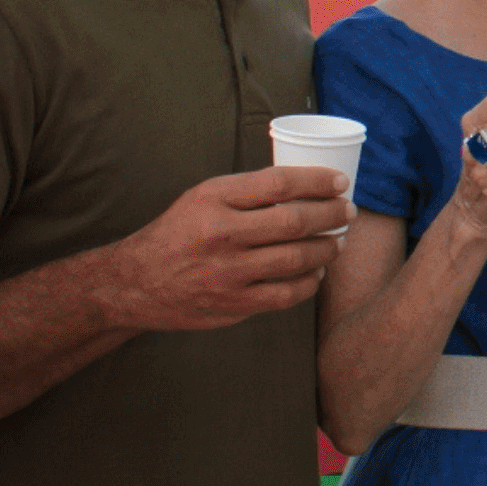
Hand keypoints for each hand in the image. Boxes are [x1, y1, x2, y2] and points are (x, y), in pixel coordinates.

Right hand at [99, 166, 353, 332]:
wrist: (138, 282)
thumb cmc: (179, 232)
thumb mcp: (202, 197)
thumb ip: (246, 192)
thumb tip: (304, 186)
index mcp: (213, 198)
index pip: (278, 183)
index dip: (317, 181)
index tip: (340, 182)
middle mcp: (221, 234)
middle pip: (293, 221)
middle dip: (331, 215)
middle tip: (348, 212)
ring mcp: (228, 273)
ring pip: (295, 259)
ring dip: (326, 249)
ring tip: (338, 242)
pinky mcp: (233, 304)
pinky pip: (285, 294)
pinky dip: (309, 283)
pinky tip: (316, 273)